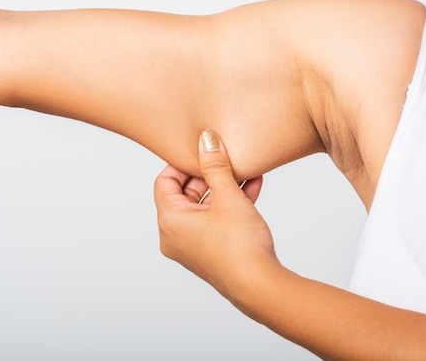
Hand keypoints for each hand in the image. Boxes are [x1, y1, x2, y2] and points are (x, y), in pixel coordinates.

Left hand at [154, 129, 278, 297]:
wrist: (260, 286)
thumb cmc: (239, 246)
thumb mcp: (228, 197)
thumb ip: (216, 166)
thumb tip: (206, 140)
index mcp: (170, 221)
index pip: (165, 181)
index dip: (183, 163)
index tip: (202, 151)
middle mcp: (175, 236)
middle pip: (185, 193)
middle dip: (209, 174)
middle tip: (226, 158)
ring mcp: (193, 246)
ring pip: (205, 206)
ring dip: (224, 187)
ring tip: (244, 169)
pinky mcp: (211, 252)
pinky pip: (216, 220)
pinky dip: (230, 204)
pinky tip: (253, 187)